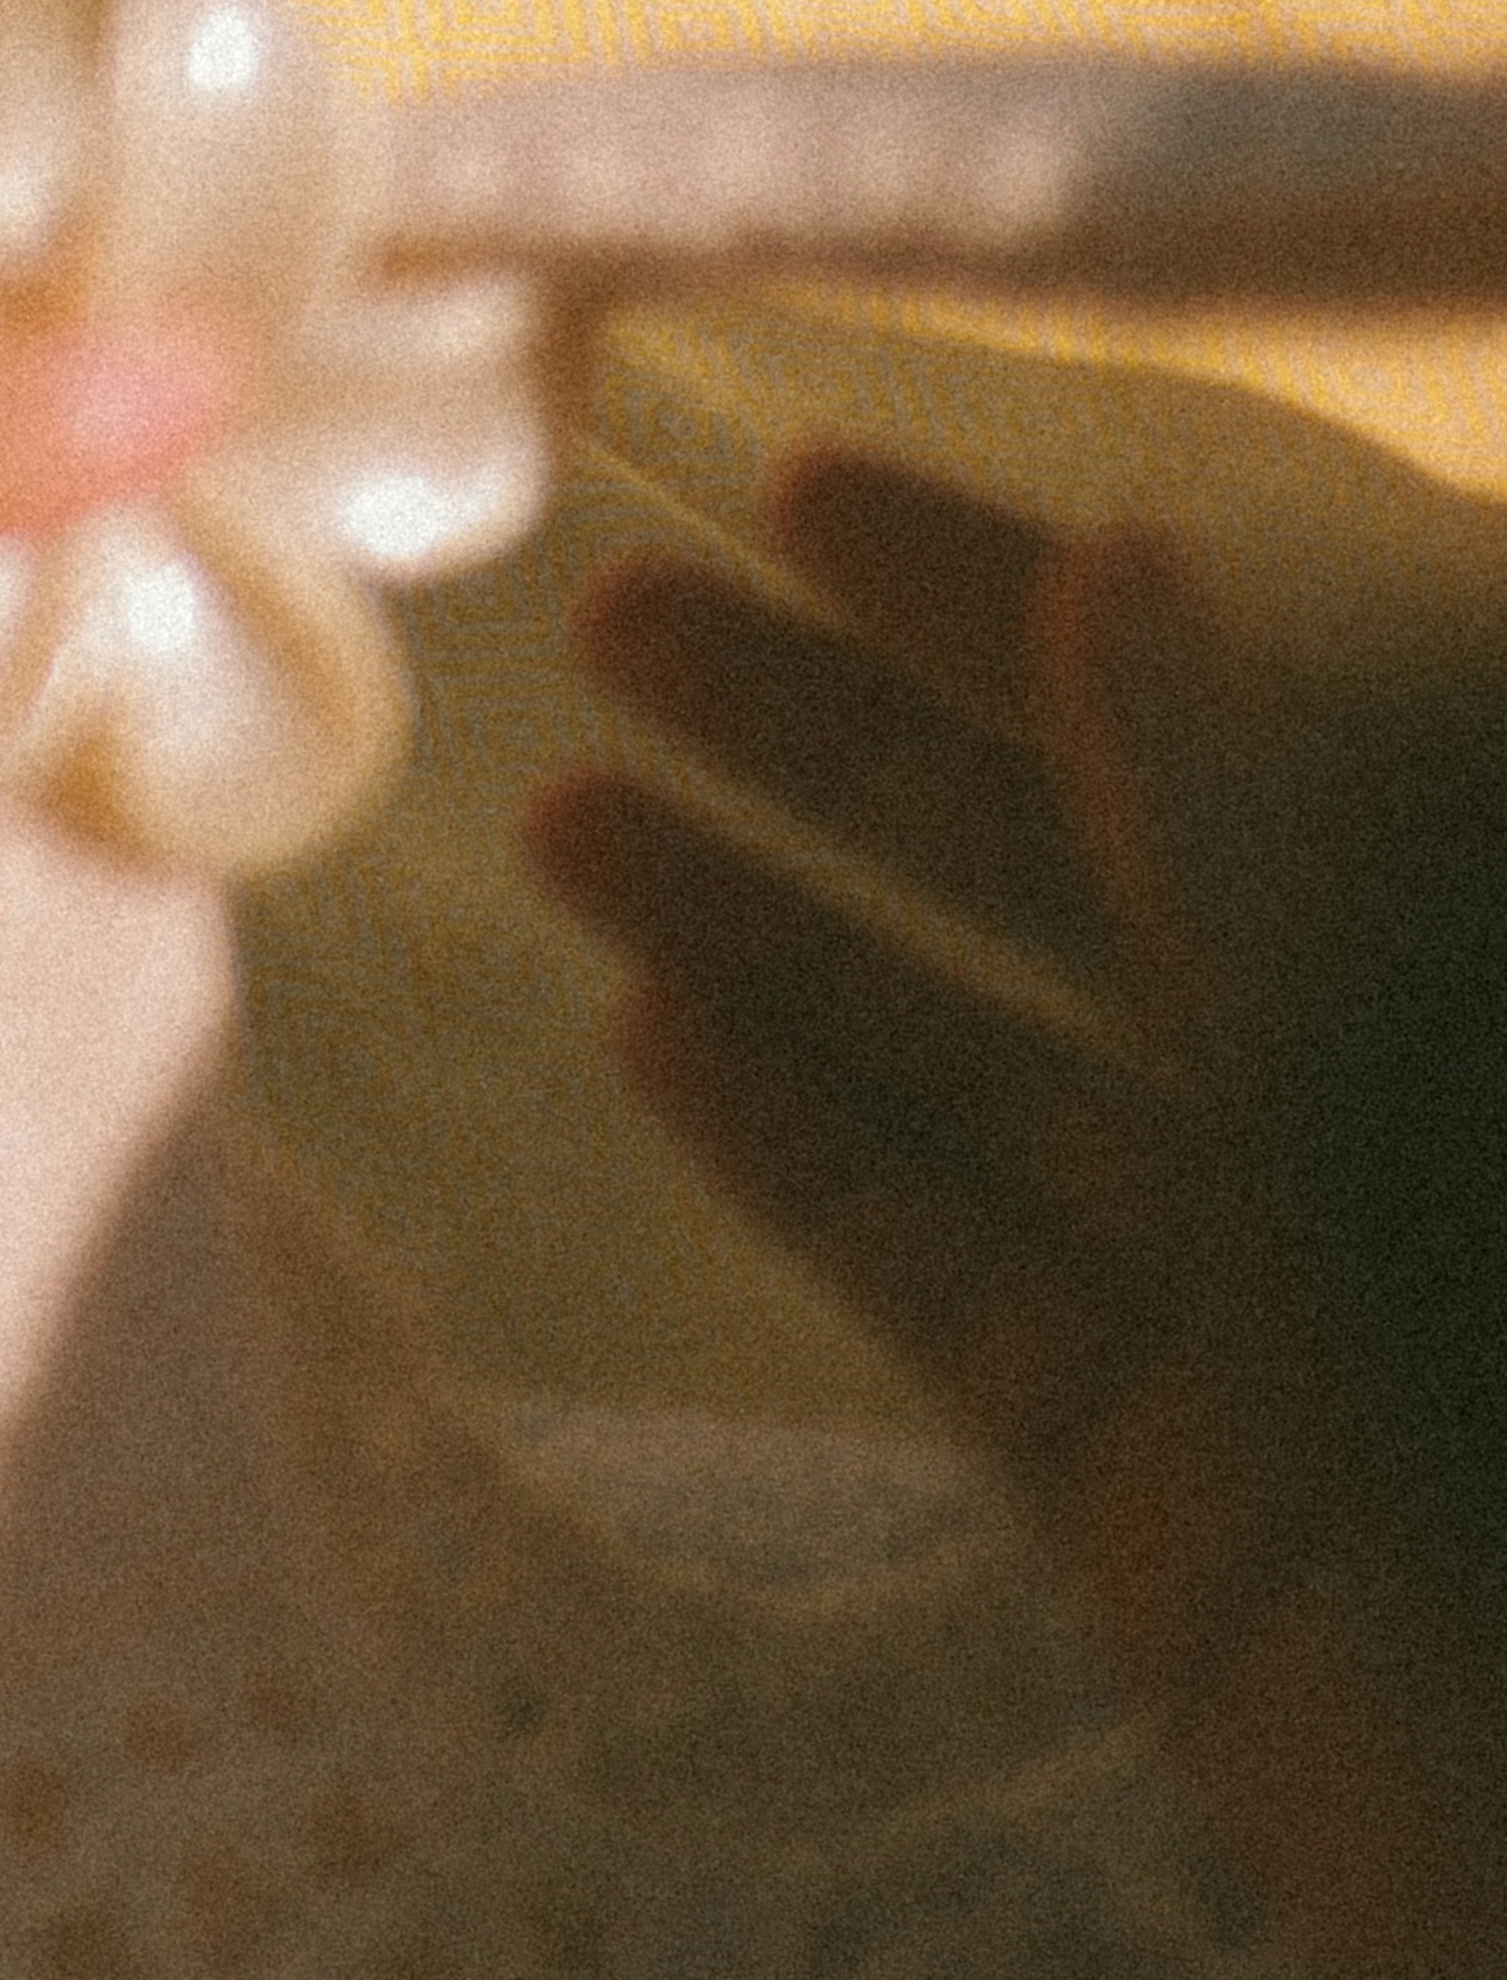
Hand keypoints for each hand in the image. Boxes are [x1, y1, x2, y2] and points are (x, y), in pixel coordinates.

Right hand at [538, 455, 1506, 1979]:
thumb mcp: (1431, 1066)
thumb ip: (1272, 828)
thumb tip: (1118, 564)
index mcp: (1469, 971)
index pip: (1233, 715)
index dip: (1012, 598)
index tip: (792, 483)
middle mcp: (1386, 1112)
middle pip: (1084, 875)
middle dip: (843, 737)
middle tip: (614, 617)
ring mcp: (1280, 1312)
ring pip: (990, 1069)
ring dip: (770, 930)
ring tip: (563, 818)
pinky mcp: (1175, 1495)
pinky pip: (963, 1288)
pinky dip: (807, 1159)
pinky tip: (651, 1044)